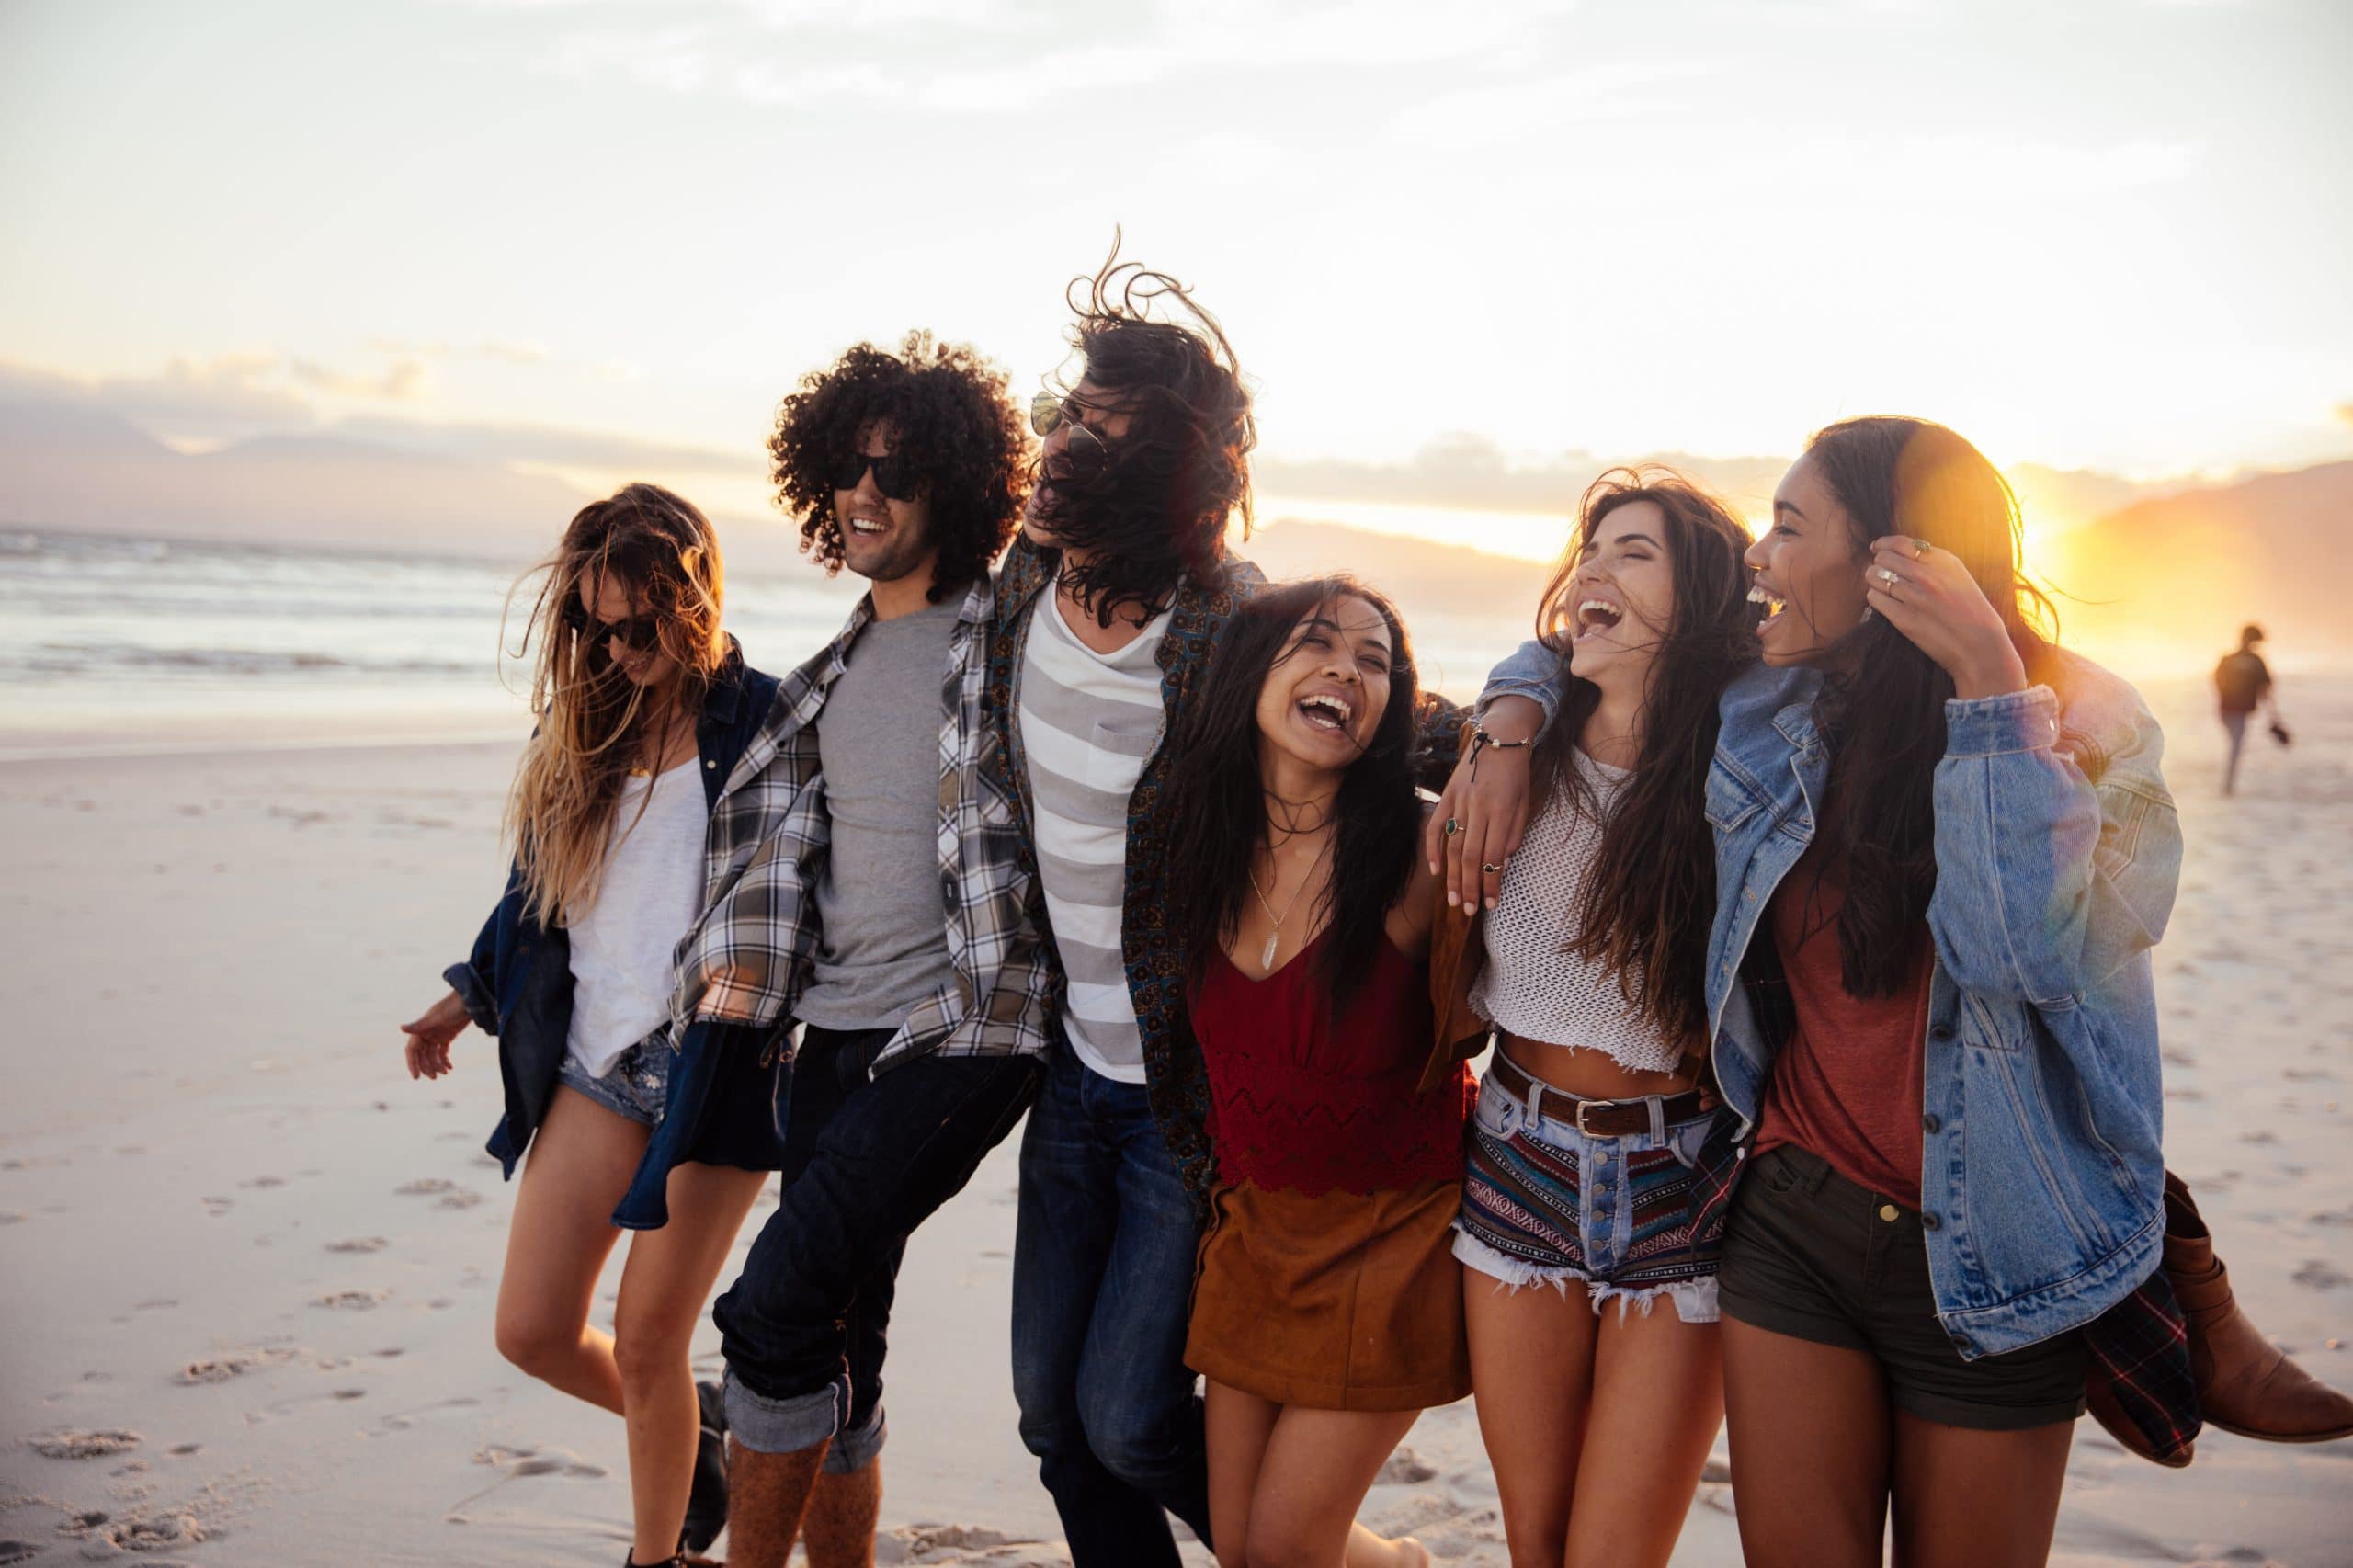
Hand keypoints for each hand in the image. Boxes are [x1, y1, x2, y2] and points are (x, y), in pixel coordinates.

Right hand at [401, 990, 471, 1080]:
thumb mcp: (437, 1017)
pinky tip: (450, 1067)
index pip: (412, 1050)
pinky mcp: (448, 1035)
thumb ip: (420, 1025)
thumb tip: (401, 1028)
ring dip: (437, 1065)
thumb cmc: (453, 1006)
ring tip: (445, 1073)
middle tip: (435, 1078)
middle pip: (422, 1055)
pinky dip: (445, 1059)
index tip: (416, 1077)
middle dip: (427, 1067)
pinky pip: (442, 1051)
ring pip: (432, 1055)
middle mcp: (427, 1032)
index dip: (412, 1063)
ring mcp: (437, 1034)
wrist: (472, 1000)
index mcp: (421, 1029)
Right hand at [1422, 697, 1537, 911]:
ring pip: (1452, 846)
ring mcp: (1459, 802)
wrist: (1500, 738)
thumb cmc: (1518, 774)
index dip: (1491, 883)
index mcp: (1502, 811)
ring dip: (1452, 876)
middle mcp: (1478, 808)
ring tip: (1451, 900)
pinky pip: (1436, 826)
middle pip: (1470, 857)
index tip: (1490, 905)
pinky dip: (1433, 849)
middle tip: (1467, 912)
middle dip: (1468, 887)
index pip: (1494, 857)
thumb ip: (1515, 833)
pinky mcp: (1446, 796)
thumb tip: (1503, 862)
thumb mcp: (1526, 803)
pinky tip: (1435, 870)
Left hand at [1864, 537, 2027, 699]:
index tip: (1877, 548)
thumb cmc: (1972, 613)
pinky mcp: (1903, 618)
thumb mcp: (1959, 577)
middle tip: (1878, 570)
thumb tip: (1903, 555)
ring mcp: (1914, 596)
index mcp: (1943, 561)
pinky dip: (1874, 598)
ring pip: (1875, 576)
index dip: (1884, 544)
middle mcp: (1927, 575)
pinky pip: (1874, 598)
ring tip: (1879, 585)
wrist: (1981, 646)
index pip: (1901, 543)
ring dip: (1873, 579)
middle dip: (1878, 563)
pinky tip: (1882, 602)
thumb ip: (1934, 564)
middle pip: (1884, 558)